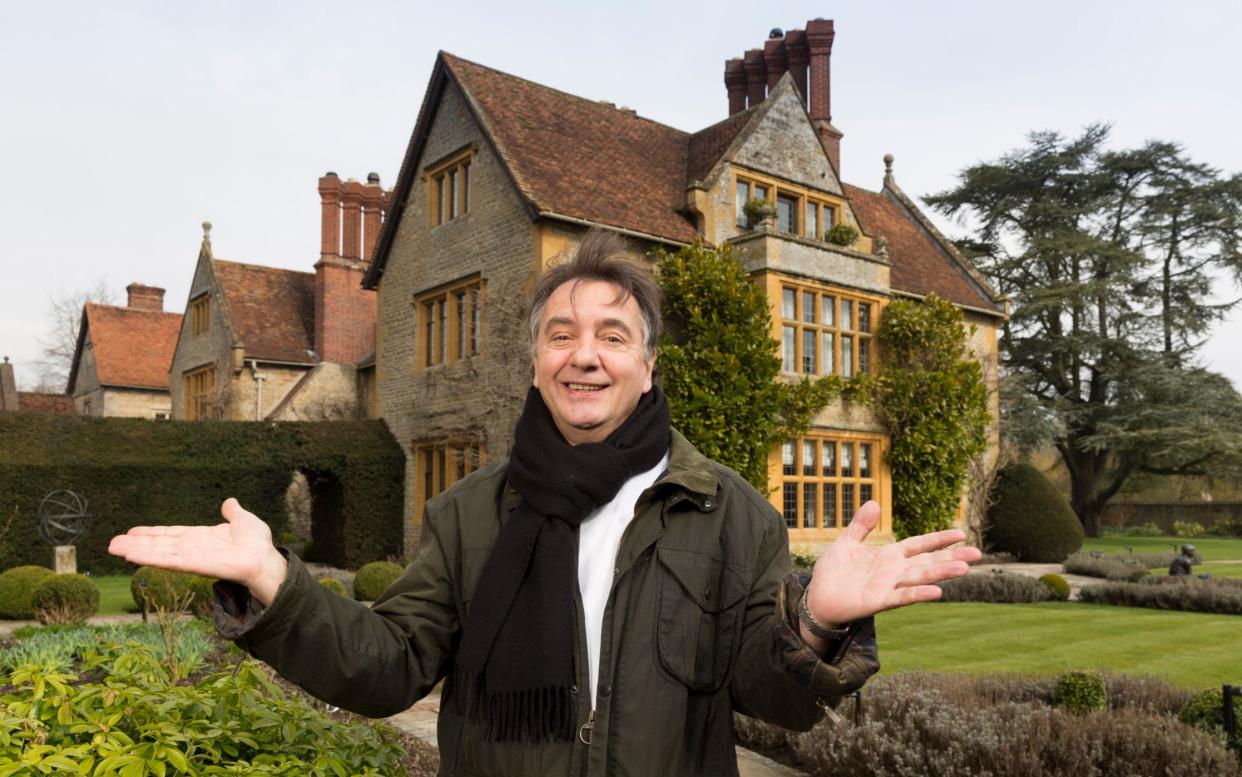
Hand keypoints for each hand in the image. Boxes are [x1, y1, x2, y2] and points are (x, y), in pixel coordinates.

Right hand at [108, 498, 288, 605]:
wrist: (265, 558)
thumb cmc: (257, 543)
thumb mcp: (243, 520)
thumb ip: (233, 512)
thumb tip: (229, 502)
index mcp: (200, 537)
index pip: (170, 535)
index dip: (151, 534)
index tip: (132, 532)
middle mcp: (191, 548)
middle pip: (158, 545)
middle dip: (136, 544)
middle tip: (112, 544)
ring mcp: (190, 557)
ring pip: (158, 553)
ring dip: (135, 551)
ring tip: (113, 548)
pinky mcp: (192, 565)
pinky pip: (167, 561)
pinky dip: (149, 558)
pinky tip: (132, 556)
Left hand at [801, 501, 979, 649]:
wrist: (818, 598)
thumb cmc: (833, 572)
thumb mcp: (846, 542)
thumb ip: (861, 525)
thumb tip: (874, 502)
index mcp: (889, 555)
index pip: (919, 545)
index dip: (938, 539)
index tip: (961, 534)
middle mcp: (894, 571)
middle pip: (927, 562)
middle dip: (951, 558)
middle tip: (977, 555)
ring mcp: (888, 586)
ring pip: (920, 578)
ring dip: (941, 574)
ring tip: (964, 569)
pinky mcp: (878, 601)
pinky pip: (902, 597)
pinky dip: (918, 594)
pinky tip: (937, 592)